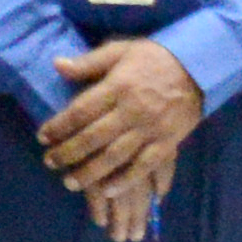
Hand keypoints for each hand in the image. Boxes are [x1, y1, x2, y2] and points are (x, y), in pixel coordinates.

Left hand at [38, 39, 206, 228]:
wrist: (200, 65)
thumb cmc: (154, 57)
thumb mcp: (120, 50)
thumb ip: (89, 62)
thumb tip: (57, 65)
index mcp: (118, 86)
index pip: (80, 111)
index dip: (58, 126)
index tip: (42, 137)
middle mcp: (132, 110)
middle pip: (93, 137)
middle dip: (68, 153)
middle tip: (50, 163)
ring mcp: (151, 128)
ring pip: (115, 156)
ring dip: (90, 172)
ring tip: (70, 183)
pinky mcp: (167, 141)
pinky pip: (145, 166)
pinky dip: (126, 180)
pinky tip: (108, 190)